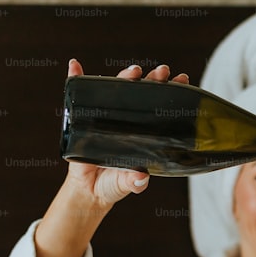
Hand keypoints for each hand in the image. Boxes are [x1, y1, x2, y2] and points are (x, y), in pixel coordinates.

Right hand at [63, 58, 189, 207]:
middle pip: (141, 93)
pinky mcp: (83, 118)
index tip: (181, 80)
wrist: (90, 190)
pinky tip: (74, 66)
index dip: (169, 92)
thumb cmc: (114, 184)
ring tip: (133, 70)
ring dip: (123, 75)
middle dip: (153, 79)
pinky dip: (75, 77)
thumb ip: (135, 182)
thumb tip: (140, 178)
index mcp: (142, 131)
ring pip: (115, 89)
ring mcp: (105, 116)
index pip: (158, 106)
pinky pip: (79, 95)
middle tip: (162, 71)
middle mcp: (126, 120)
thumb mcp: (128, 184)